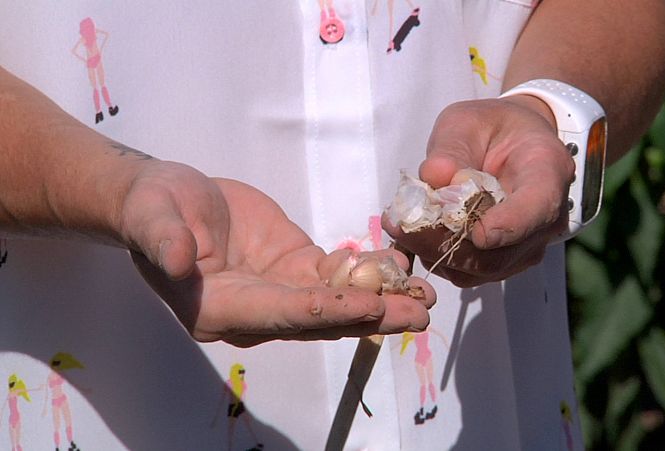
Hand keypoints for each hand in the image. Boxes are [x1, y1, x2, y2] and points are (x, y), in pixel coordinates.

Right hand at [117, 161, 434, 345]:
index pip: (280, 314)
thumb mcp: (152, 217)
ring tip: (426, 296)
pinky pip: (335, 277)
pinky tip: (401, 265)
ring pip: (335, 303)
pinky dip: (368, 272)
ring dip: (382, 300)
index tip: (371, 306)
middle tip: (419, 316)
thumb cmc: (153, 208)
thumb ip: (164, 241)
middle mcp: (254, 310)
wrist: (168, 199)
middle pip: (319, 320)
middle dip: (371, 318)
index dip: (325, 311)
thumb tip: (176, 262)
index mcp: (219, 308)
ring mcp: (278, 291)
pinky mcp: (294, 269)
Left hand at [383, 95, 574, 286]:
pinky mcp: (502, 263)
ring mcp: (526, 247)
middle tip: (401, 227)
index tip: (475, 233)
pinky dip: (437, 257)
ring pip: (481, 269)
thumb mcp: (467, 122)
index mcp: (547, 172)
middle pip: (500, 251)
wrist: (512, 147)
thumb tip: (434, 177)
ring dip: (435, 253)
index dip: (507, 226)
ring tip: (398, 228)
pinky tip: (412, 235)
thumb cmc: (492, 128)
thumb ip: (451, 147)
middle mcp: (545, 219)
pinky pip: (469, 273)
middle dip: (447, 244)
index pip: (537, 209)